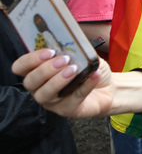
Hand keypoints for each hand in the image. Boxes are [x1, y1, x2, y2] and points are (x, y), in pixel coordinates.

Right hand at [12, 50, 141, 118]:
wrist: (108, 87)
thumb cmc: (88, 69)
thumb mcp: (81, 55)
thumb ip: (74, 49)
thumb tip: (72, 42)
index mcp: (38, 71)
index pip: (20, 67)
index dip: (30, 59)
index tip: (49, 51)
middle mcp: (40, 88)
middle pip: (30, 81)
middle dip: (45, 69)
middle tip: (64, 60)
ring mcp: (53, 102)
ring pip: (44, 94)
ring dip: (58, 80)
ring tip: (74, 69)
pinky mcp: (68, 110)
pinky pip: (74, 98)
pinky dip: (85, 85)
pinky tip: (94, 75)